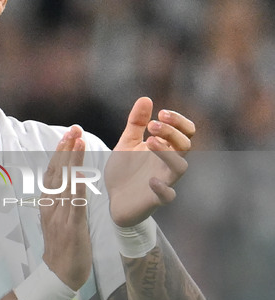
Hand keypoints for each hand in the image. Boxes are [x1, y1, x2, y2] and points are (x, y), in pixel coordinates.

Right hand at [41, 126, 91, 289]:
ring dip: (71, 161)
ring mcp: (60, 217)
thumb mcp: (59, 219)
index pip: (53, 173)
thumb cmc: (63, 248)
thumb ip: (61, 201)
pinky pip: (74, 205)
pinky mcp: (71, 228)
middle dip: (65, 149)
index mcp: (49, 204)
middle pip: (56, 173)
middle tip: (73, 128)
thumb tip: (65, 183)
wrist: (60, 275)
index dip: (60, 153)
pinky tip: (82, 175)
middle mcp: (52, 207)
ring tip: (78, 141)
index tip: (68, 135)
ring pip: (65, 184)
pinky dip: (77, 188)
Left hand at [105, 97, 194, 226]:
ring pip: (180, 167)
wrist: (113, 200)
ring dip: (168, 153)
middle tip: (152, 125)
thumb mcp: (127, 143)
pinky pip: (168, 196)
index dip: (178, 121)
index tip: (161, 113)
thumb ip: (136, 123)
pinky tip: (151, 179)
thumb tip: (145, 98)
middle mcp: (168, 164)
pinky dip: (162, 188)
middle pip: (185, 145)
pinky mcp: (155, 200)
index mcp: (166, 149)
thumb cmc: (125, 172)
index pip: (186, 132)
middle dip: (172, 132)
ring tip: (149, 141)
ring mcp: (164, 181)